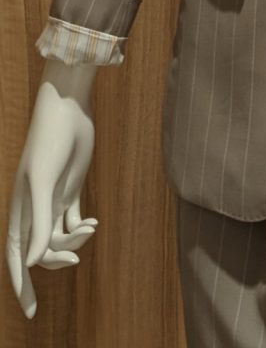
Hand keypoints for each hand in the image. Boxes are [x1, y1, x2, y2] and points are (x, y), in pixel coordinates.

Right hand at [6, 61, 98, 318]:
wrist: (67, 109)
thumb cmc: (50, 141)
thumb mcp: (44, 182)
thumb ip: (39, 221)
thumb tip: (32, 262)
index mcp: (20, 210)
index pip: (17, 257)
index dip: (22, 284)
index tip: (30, 312)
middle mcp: (35, 208)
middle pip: (41, 251)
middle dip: (55, 261)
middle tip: (74, 260)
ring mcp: (53, 199)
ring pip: (60, 236)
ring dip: (75, 240)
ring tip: (90, 228)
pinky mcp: (71, 189)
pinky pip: (74, 220)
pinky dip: (82, 228)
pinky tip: (93, 224)